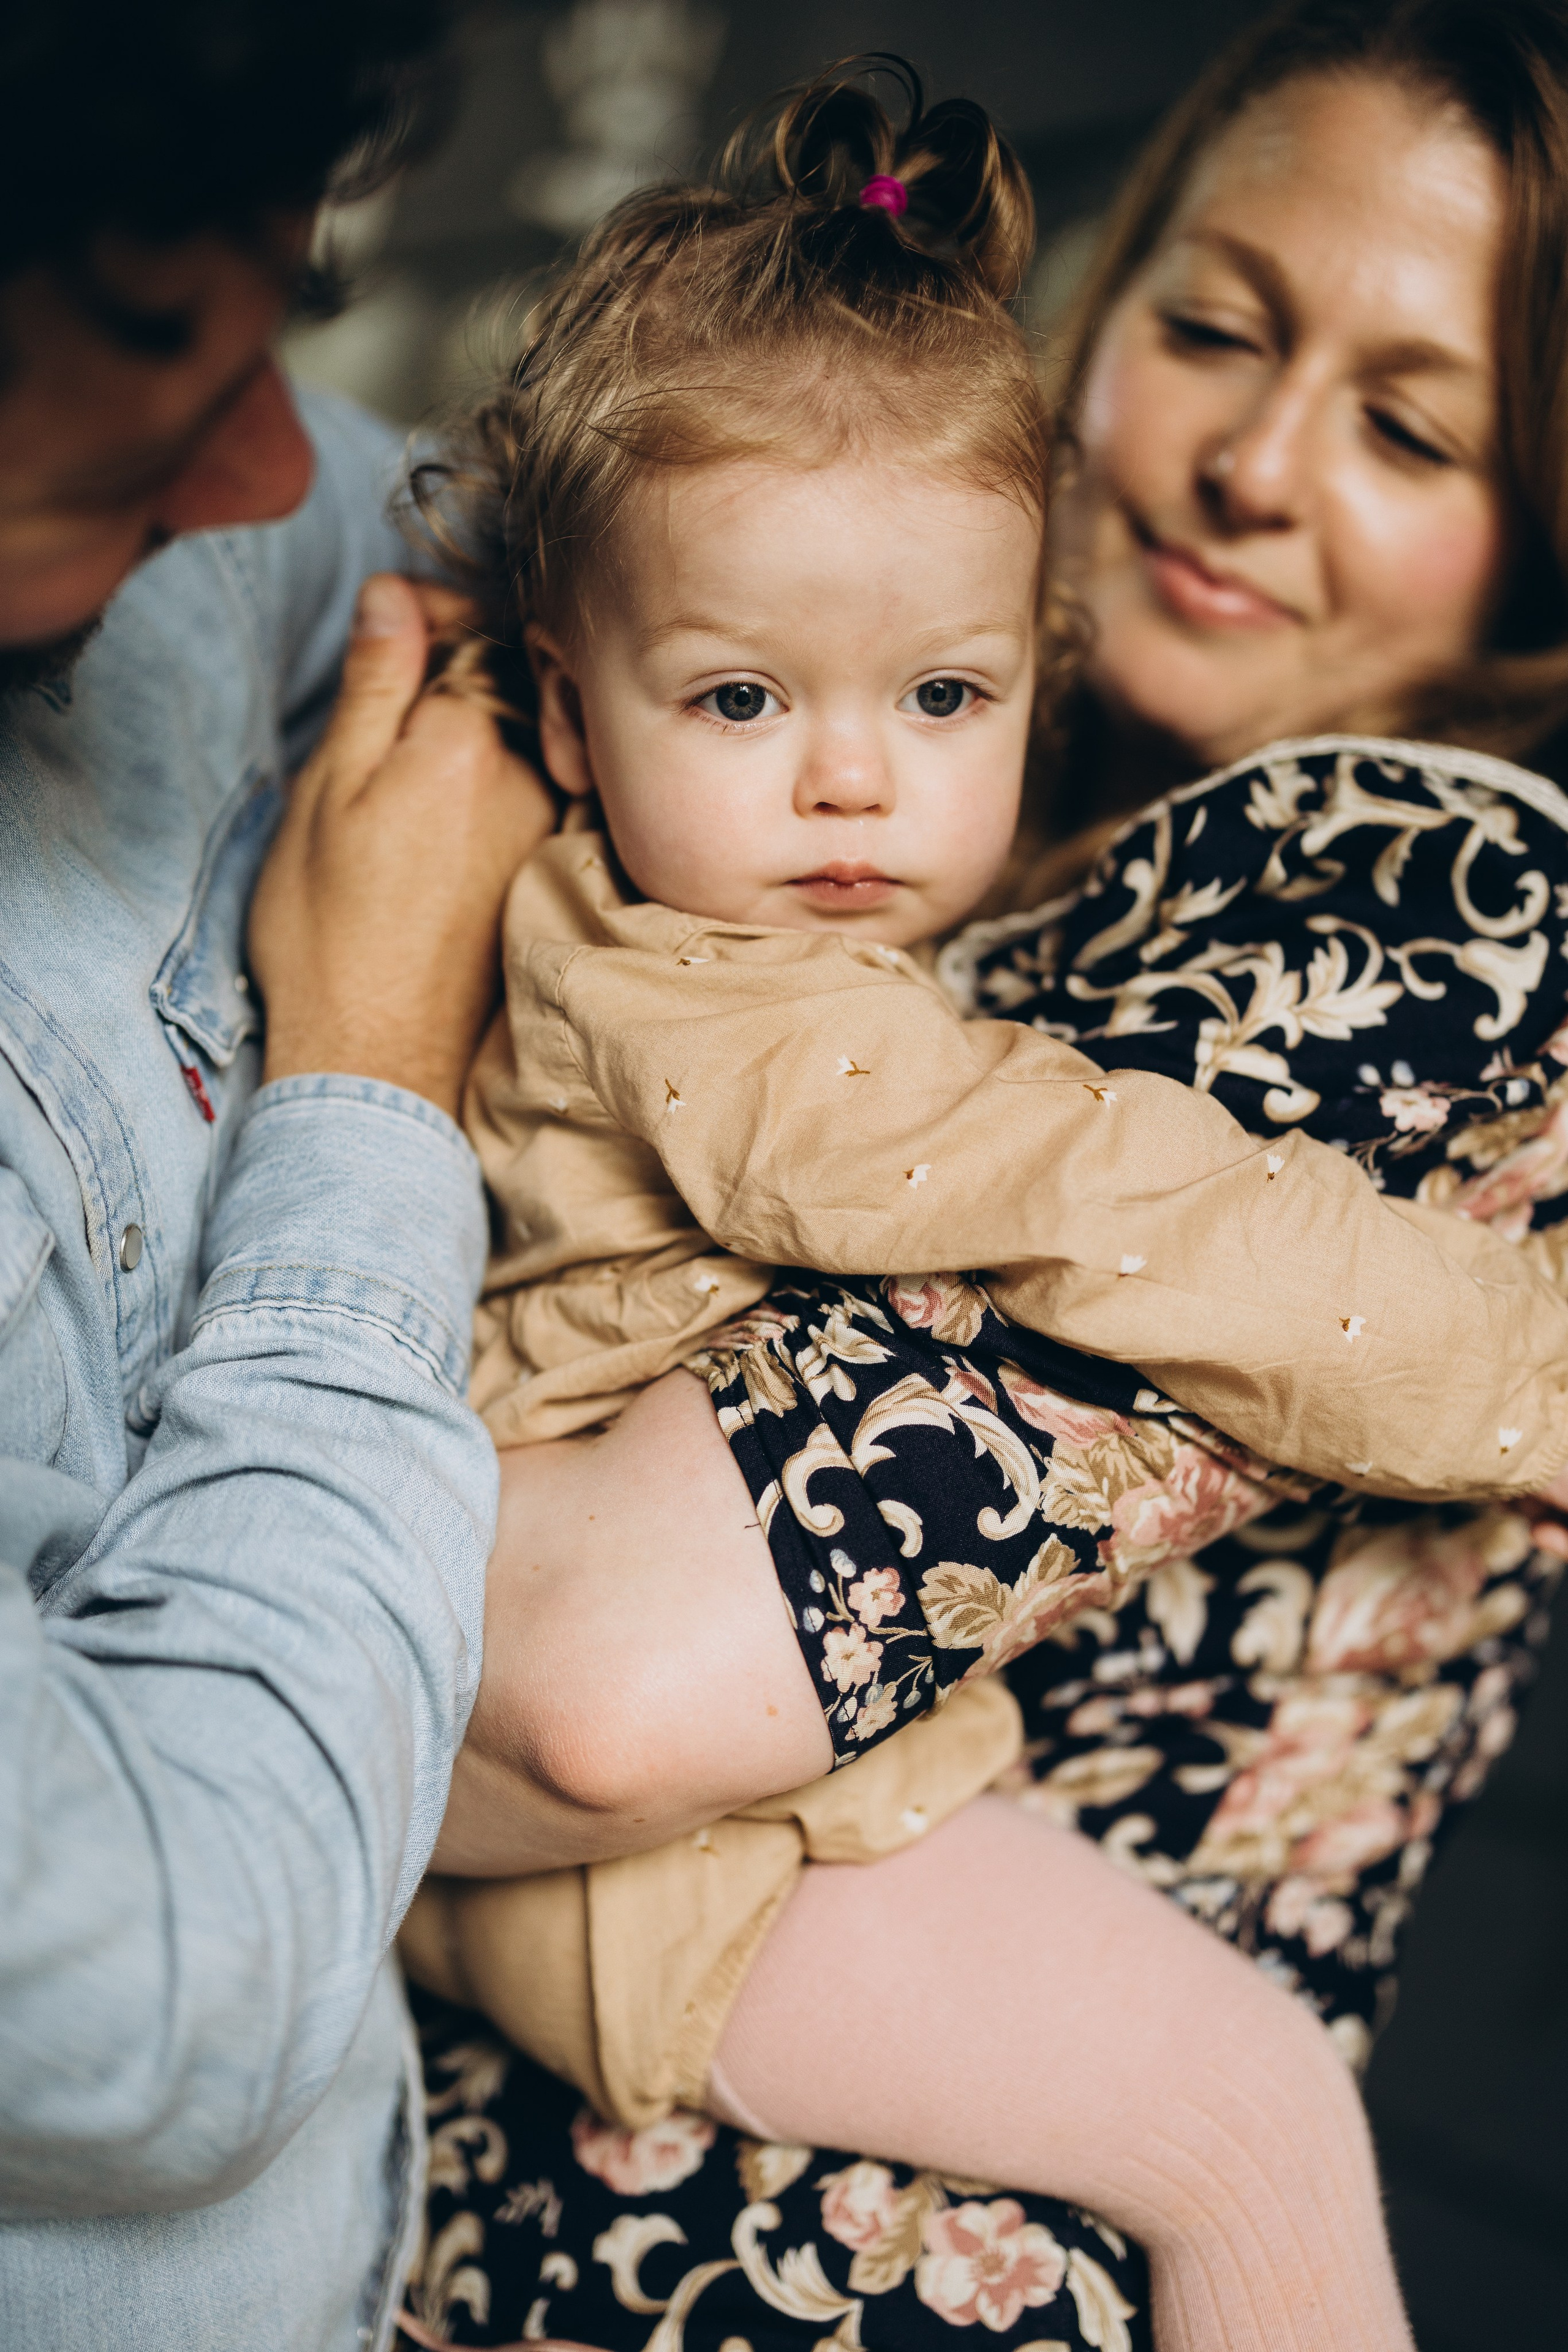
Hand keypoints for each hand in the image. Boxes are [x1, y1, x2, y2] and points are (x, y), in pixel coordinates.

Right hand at [250, 573, 553, 1118]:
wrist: (377, 1056)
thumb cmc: (329, 930)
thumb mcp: (329, 790)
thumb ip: (375, 686)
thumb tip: (395, 593)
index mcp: (468, 742)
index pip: (469, 626)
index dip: (429, 608)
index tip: (392, 615)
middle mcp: (527, 776)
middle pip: (504, 675)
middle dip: (454, 658)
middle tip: (393, 668)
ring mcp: (543, 824)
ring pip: (517, 732)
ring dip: (473, 715)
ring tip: (410, 741)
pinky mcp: (541, 867)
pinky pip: (525, 784)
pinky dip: (489, 770)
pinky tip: (442, 800)